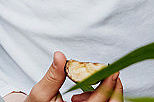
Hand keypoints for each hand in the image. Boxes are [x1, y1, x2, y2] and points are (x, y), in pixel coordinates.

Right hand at [4, 53, 122, 101]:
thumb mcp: (40, 94)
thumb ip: (53, 76)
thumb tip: (59, 56)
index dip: (107, 85)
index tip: (111, 71)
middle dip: (113, 89)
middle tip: (111, 74)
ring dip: (103, 93)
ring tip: (84, 88)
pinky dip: (97, 98)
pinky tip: (80, 97)